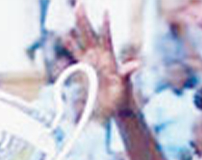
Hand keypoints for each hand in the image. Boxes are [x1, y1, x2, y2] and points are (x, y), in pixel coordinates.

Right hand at [64, 2, 139, 117]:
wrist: (116, 107)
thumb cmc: (122, 97)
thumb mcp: (125, 85)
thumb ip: (127, 74)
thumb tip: (136, 65)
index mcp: (109, 60)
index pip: (107, 39)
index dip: (105, 26)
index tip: (105, 11)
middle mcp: (100, 57)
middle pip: (90, 34)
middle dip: (84, 19)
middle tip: (79, 3)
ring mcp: (92, 62)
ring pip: (83, 40)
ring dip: (77, 27)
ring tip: (73, 11)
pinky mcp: (85, 69)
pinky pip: (76, 54)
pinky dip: (70, 45)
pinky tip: (65, 36)